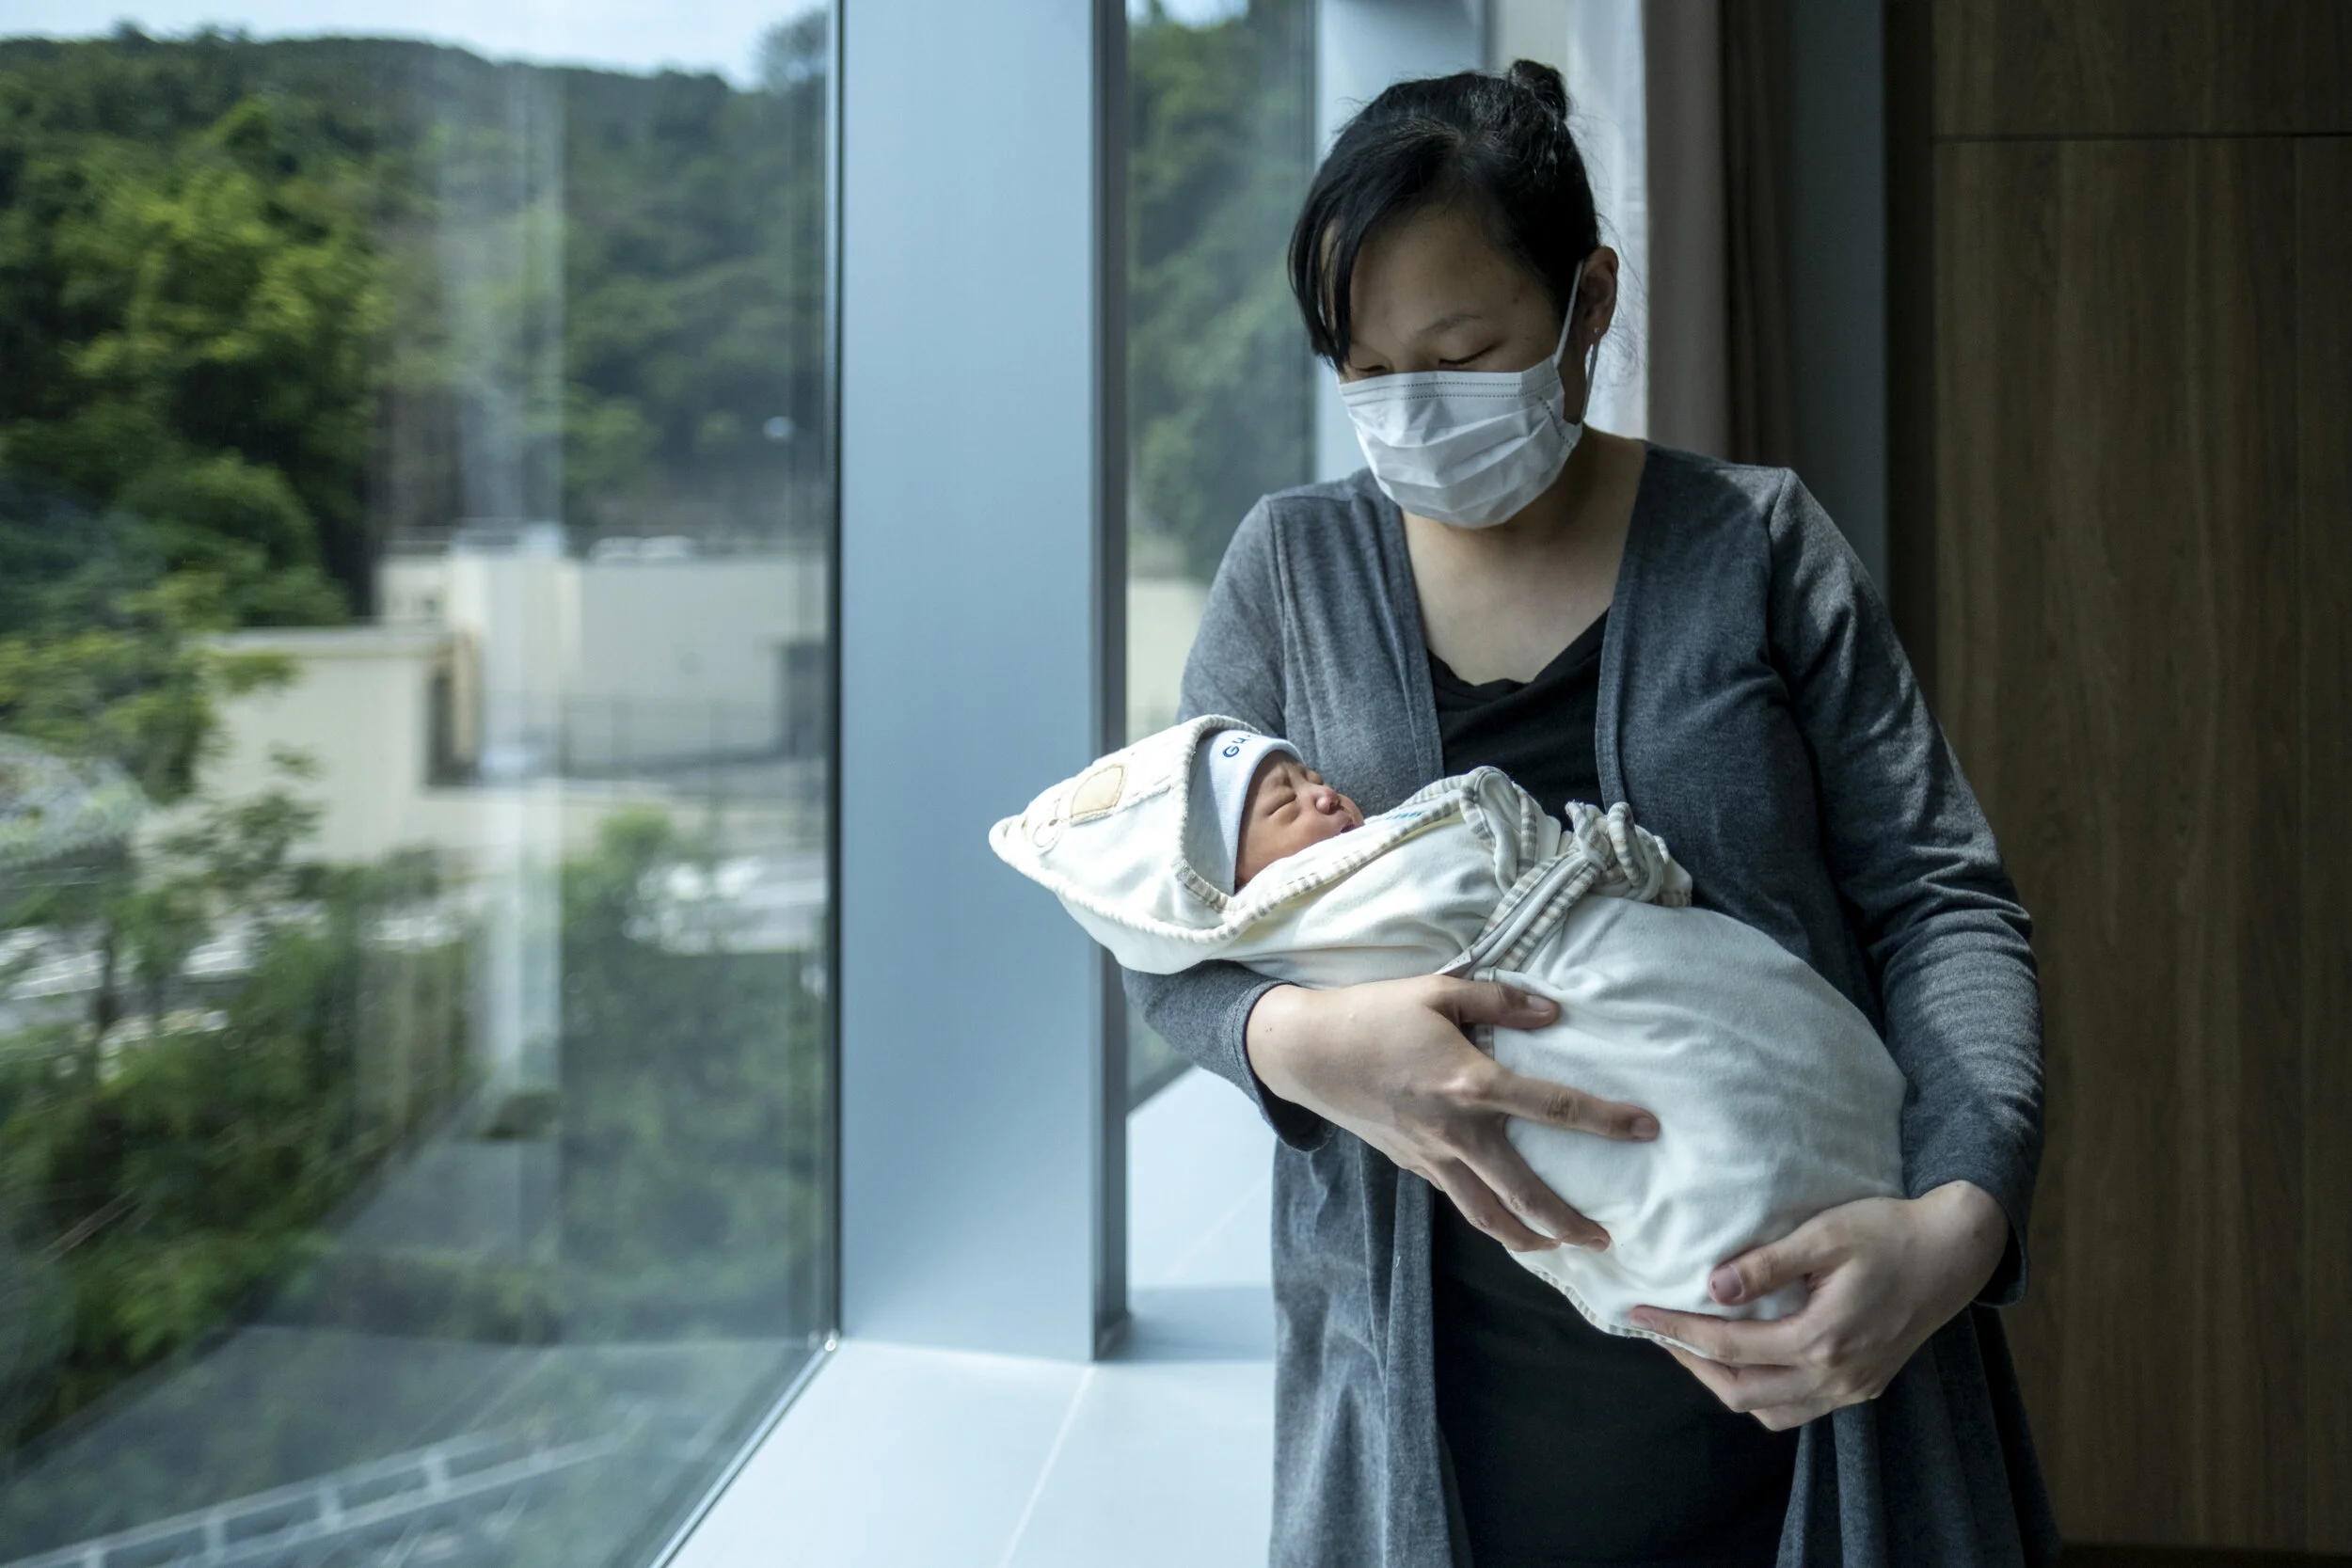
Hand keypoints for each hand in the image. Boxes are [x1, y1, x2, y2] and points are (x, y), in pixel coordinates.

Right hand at [1245, 977, 1658, 1251]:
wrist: (1306, 1053)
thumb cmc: (1372, 1015)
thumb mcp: (1437, 991)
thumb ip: (1499, 1002)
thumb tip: (1553, 1014)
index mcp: (1469, 1083)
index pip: (1551, 1105)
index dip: (1604, 1119)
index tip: (1647, 1129)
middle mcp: (1457, 1132)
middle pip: (1524, 1194)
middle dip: (1569, 1222)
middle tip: (1609, 1239)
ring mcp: (1433, 1157)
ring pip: (1488, 1215)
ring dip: (1530, 1238)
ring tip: (1564, 1247)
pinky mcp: (1413, 1165)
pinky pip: (1461, 1201)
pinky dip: (1491, 1219)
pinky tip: (1509, 1219)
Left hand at [1627, 1181, 2009, 1429]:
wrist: (1955, 1253)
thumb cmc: (1889, 1233)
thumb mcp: (1826, 1236)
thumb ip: (1769, 1264)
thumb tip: (1715, 1287)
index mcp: (1823, 1338)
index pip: (1730, 1347)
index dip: (1678, 1332)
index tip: (1638, 1315)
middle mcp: (1837, 1376)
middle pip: (1743, 1393)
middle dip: (1694, 1366)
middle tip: (1660, 1332)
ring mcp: (1854, 1388)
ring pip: (1772, 1411)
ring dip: (1728, 1387)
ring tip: (1697, 1348)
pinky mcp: (1865, 1385)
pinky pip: (1801, 1408)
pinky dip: (1764, 1394)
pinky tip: (1748, 1362)